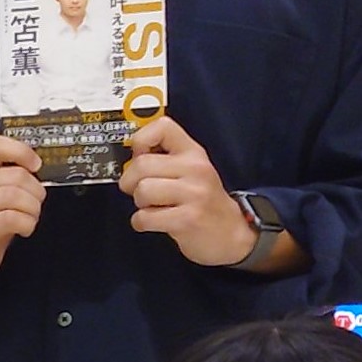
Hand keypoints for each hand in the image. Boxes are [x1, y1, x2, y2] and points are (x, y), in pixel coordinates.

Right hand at [0, 133, 43, 282]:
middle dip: (36, 192)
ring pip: (16, 196)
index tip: (35, 166)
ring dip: (33, 209)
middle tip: (36, 204)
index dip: (22, 152)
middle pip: (16, 176)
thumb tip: (39, 167)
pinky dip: (27, 224)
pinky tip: (24, 229)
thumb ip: (11, 176)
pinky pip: (13, 218)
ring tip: (31, 217)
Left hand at [118, 115, 255, 265]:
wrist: (231, 234)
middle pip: (141, 164)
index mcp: (194, 153)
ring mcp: (193, 194)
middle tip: (141, 192)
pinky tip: (155, 222)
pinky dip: (141, 223)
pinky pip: (144, 217)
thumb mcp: (192, 171)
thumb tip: (131, 153)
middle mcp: (196, 169)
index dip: (141, 140)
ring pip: (142, 190)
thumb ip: (165, 158)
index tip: (140, 155)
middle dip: (131, 182)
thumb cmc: (203, 202)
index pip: (162, 127)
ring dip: (140, 204)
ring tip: (154, 207)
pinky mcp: (187, 219)